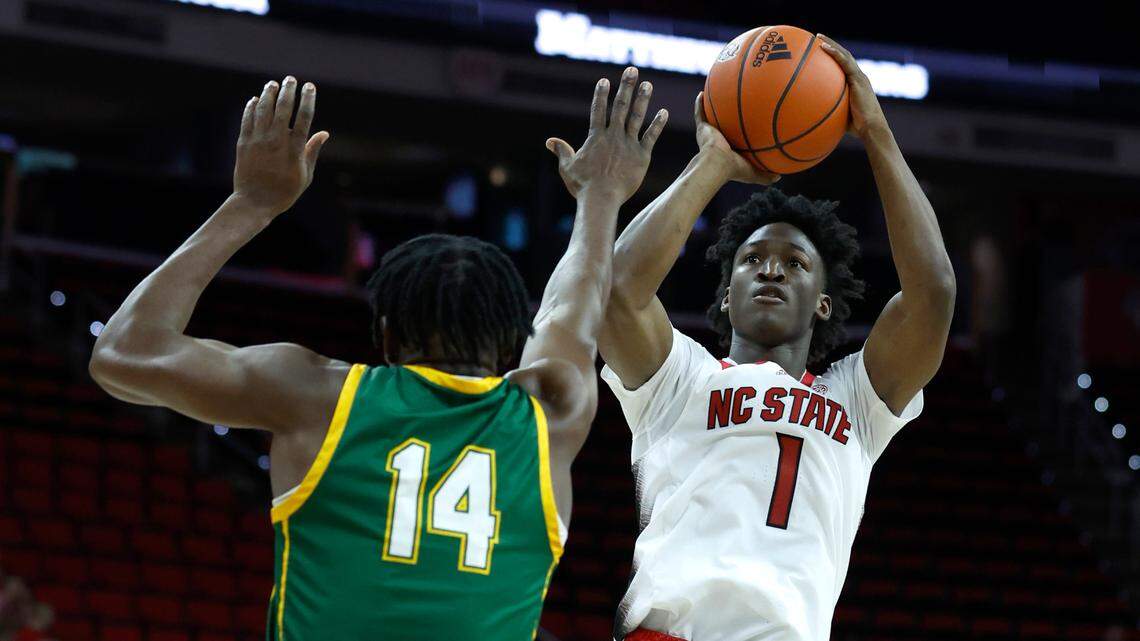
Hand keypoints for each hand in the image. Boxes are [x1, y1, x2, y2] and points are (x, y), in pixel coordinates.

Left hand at [232, 76, 329, 215]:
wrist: (254, 202)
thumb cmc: (284, 192)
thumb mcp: (305, 176)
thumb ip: (312, 151)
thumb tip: (324, 133)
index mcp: (294, 150)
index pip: (303, 118)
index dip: (307, 99)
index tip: (309, 87)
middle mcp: (276, 142)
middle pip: (283, 109)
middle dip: (287, 91)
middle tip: (290, 79)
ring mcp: (258, 141)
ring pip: (263, 110)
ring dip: (268, 94)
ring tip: (272, 84)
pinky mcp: (243, 143)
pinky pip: (247, 119)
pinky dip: (251, 107)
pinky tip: (256, 100)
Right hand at [546, 66, 666, 200]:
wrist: (601, 198)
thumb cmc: (583, 185)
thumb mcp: (567, 167)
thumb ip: (561, 151)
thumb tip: (549, 142)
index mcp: (596, 137)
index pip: (598, 110)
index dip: (601, 94)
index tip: (605, 80)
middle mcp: (613, 136)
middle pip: (620, 106)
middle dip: (626, 86)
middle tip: (632, 70)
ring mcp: (628, 144)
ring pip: (637, 117)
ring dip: (643, 99)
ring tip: (648, 84)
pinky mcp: (641, 156)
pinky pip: (651, 137)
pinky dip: (657, 125)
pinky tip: (664, 112)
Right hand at [694, 93, 780, 184]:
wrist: (717, 164)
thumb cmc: (735, 169)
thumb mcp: (755, 172)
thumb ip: (766, 175)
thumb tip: (779, 177)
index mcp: (728, 151)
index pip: (734, 141)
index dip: (738, 134)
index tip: (744, 126)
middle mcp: (717, 142)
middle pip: (722, 127)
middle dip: (725, 120)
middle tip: (731, 108)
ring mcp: (709, 134)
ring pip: (709, 118)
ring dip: (710, 109)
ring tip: (715, 95)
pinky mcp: (702, 129)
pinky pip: (700, 113)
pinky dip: (699, 104)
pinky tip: (702, 94)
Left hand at [817, 35, 887, 140]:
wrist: (871, 128)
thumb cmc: (856, 128)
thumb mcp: (839, 117)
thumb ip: (829, 112)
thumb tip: (811, 118)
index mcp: (855, 84)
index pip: (843, 66)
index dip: (833, 57)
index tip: (820, 51)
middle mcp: (858, 77)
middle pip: (843, 56)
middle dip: (831, 46)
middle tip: (817, 39)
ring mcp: (859, 77)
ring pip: (844, 55)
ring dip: (831, 44)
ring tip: (818, 37)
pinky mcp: (858, 79)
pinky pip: (845, 62)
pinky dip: (834, 53)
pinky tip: (823, 48)